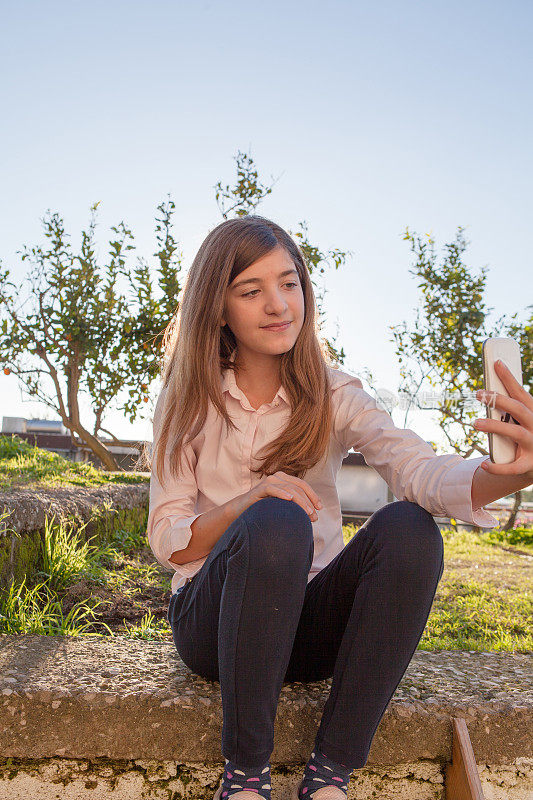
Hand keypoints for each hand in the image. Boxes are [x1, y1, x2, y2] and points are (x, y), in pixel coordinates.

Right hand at [247, 471, 322, 520]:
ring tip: (307, 512)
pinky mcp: (259, 488)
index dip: (313, 496)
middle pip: (297, 488)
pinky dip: (281, 493)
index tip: (320, 508)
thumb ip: (295, 506)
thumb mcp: (282, 506)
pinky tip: (289, 499)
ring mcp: (268, 481)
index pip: (303, 485)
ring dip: (300, 501)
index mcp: (284, 479)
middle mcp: (277, 477)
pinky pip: (272, 488)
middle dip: (308, 502)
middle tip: (314, 517)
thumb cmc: (264, 509)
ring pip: (288, 488)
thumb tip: (315, 515)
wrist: (242, 510)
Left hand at [474, 359, 532, 476]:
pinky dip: (498, 467)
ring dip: (495, 426)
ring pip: (515, 433)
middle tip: (478, 393)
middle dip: (498, 400)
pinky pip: (513, 467)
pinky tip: (484, 464)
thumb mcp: (522, 419)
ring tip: (475, 423)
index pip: (521, 392)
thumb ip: (509, 407)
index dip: (509, 378)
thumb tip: (488, 390)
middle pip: (518, 409)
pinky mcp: (529, 464)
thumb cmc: (527, 434)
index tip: (496, 362)